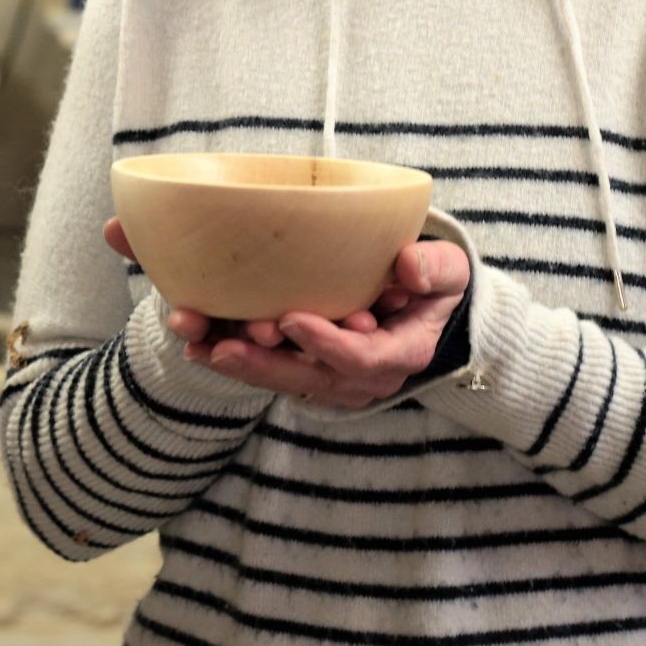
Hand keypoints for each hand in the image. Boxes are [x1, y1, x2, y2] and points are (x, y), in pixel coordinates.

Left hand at [105, 218, 469, 409]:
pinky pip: (269, 368)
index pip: (363, 359)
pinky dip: (233, 357)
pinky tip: (197, 341)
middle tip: (226, 346)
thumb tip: (408, 265)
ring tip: (198, 344)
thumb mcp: (448, 271)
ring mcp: (332, 379)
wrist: (423, 310)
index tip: (292, 319)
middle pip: (310, 378)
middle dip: (265, 364)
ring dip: (238, 364)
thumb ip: (435, 268)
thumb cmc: (432, 285)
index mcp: (402, 353)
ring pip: (282, 378)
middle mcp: (363, 377)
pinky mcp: (305, 370)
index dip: (327, 344)